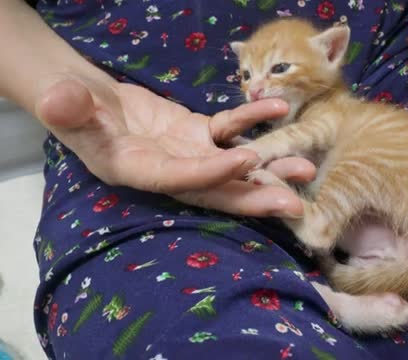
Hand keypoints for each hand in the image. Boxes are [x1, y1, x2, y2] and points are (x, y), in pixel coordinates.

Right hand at [36, 76, 314, 217]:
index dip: (212, 173)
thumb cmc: (73, 109)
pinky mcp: (200, 133)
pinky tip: (279, 106)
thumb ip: (68, 107)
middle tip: (295, 205)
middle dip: (256, 198)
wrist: (90, 102)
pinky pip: (230, 128)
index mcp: (140, 172)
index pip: (181, 179)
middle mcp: (172, 171)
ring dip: (269, 167)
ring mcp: (190, 153)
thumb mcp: (65, 107)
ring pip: (234, 166)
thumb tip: (63, 101)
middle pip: (219, 190)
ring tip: (304, 167)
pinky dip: (253, 119)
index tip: (245, 162)